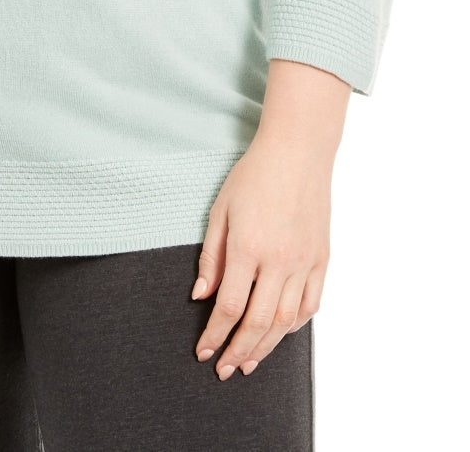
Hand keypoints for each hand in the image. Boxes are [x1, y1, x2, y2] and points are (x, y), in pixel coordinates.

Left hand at [191, 133, 330, 378]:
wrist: (297, 153)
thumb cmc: (253, 176)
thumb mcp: (220, 210)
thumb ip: (211, 257)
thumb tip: (200, 296)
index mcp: (248, 247)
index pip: (229, 305)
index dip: (215, 334)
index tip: (203, 351)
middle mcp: (279, 260)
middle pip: (258, 321)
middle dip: (238, 350)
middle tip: (224, 369)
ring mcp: (305, 262)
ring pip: (286, 321)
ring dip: (266, 346)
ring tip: (249, 361)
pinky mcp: (322, 259)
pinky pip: (310, 304)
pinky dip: (295, 325)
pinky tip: (279, 333)